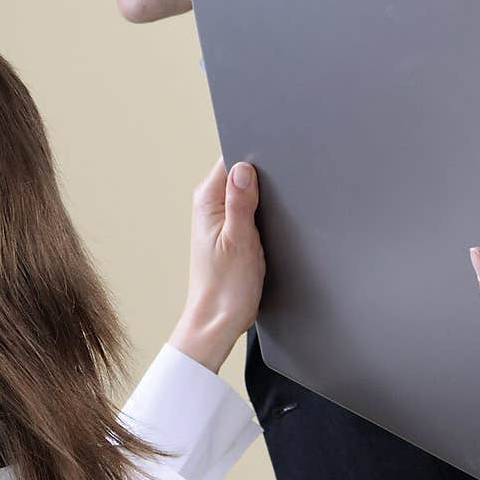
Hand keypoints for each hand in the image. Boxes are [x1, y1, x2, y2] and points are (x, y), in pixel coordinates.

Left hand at [169, 158, 265, 372]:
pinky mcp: (231, 232)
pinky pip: (249, 209)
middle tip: (273, 202)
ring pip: (247, 192)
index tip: (271, 169)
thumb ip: (241, 202)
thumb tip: (244, 169)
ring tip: (267, 221)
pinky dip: (262, 214)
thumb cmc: (226, 288)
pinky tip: (266, 230)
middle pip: (241, 173)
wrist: (219, 320)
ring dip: (263, 199)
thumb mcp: (240, 240)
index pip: (231, 160)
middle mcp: (209, 205)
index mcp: (206, 201)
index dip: (254, 159)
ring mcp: (220, 218)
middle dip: (262, 180)